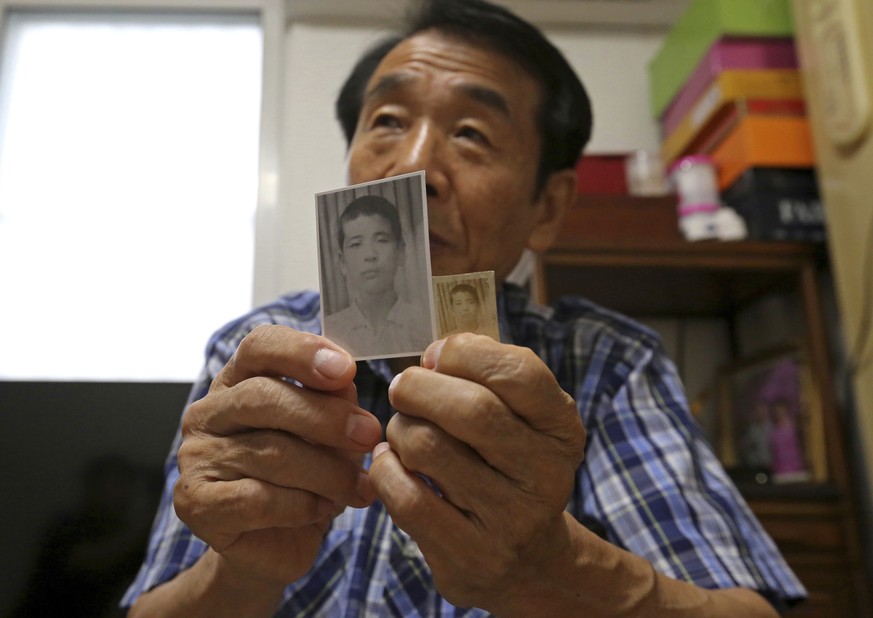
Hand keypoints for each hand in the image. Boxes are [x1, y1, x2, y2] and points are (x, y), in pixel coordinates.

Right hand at [173, 325, 382, 586]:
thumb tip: (345, 383)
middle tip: (367, 435)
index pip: (259, 346)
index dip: (302, 352)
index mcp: (239, 380)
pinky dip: (301, 506)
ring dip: (325, 471)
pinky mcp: (195, 503)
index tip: (346, 370)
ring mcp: (196, 456)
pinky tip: (322, 509)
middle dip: (325, 416)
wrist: (276, 543)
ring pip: (268, 452)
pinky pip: (257, 498)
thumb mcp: (329, 432)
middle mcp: (209, 412)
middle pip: (263, 396)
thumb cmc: (305, 476)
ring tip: (354, 487)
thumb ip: (335, 400)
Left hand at [368, 334, 585, 611]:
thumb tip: (436, 353)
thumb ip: (489, 377)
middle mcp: (545, 474)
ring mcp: (510, 520)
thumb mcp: (522, 420)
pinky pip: (407, 497)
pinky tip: (394, 463)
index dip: (465, 353)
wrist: (527, 561)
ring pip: (429, 448)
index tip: (436, 356)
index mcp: (562, 429)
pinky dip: (386, 470)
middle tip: (403, 388)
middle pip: (472, 410)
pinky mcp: (469, 555)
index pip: (519, 372)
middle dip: (421, 387)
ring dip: (401, 429)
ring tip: (403, 430)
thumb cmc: (509, 467)